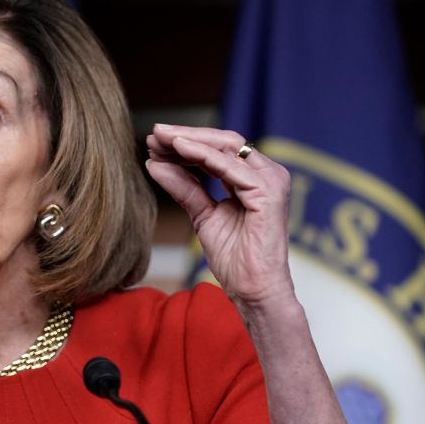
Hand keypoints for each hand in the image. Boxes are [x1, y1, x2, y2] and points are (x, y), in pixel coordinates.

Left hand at [144, 124, 293, 307]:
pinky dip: (203, 156)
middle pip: (223, 141)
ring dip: (190, 141)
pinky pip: (231, 167)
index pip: (218, 149)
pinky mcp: (269, 192)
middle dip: (185, 135)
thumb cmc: (235, 259)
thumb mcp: (202, 215)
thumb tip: (154, 163)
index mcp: (253, 178)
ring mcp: (271, 180)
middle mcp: (266, 173)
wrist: (252, 290)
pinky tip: (179, 149)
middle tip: (154, 133)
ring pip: (226, 147)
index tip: (154, 142)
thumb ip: (184, 188)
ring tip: (160, 139)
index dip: (185, 143)